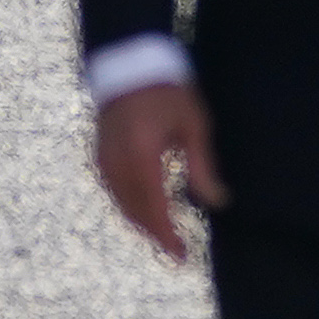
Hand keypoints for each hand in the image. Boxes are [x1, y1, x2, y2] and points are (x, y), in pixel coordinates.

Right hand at [94, 83, 227, 265]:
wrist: (128, 65)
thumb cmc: (168, 92)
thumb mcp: (193, 126)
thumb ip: (203, 167)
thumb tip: (219, 202)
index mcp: (142, 156)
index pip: (154, 209)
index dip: (167, 236)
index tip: (181, 253)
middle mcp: (118, 164)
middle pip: (135, 213)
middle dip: (155, 234)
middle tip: (177, 250)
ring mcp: (104, 161)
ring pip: (122, 206)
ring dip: (142, 223)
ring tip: (164, 234)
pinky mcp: (99, 157)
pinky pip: (114, 192)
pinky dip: (130, 207)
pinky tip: (146, 209)